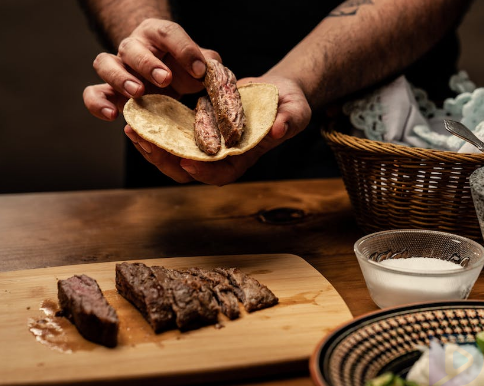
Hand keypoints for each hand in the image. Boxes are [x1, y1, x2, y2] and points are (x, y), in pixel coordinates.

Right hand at [83, 18, 220, 120]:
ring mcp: (117, 67)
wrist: (164, 77)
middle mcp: (134, 47)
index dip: (184, 49)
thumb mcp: (199, 64)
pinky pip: (92, 92)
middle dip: (148, 63)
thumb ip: (209, 64)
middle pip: (133, 48)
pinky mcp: (108, 90)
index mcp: (158, 35)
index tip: (199, 70)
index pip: (168, 33)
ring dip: (120, 78)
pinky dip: (97, 103)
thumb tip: (214, 71)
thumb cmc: (183, 69)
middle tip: (165, 79)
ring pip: (105, 63)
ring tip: (138, 92)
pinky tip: (112, 115)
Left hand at [124, 75, 311, 185]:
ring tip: (134, 131)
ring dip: (154, 146)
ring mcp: (208, 142)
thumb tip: (279, 129)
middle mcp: (222, 154)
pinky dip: (156, 128)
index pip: (223, 173)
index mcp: (244, 156)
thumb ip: (289, 120)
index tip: (188, 163)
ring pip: (175, 153)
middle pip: (190, 169)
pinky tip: (140, 117)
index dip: (205, 172)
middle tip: (146, 144)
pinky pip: (173, 133)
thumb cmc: (290, 105)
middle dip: (166, 161)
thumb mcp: (296, 110)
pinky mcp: (198, 125)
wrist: (277, 92)